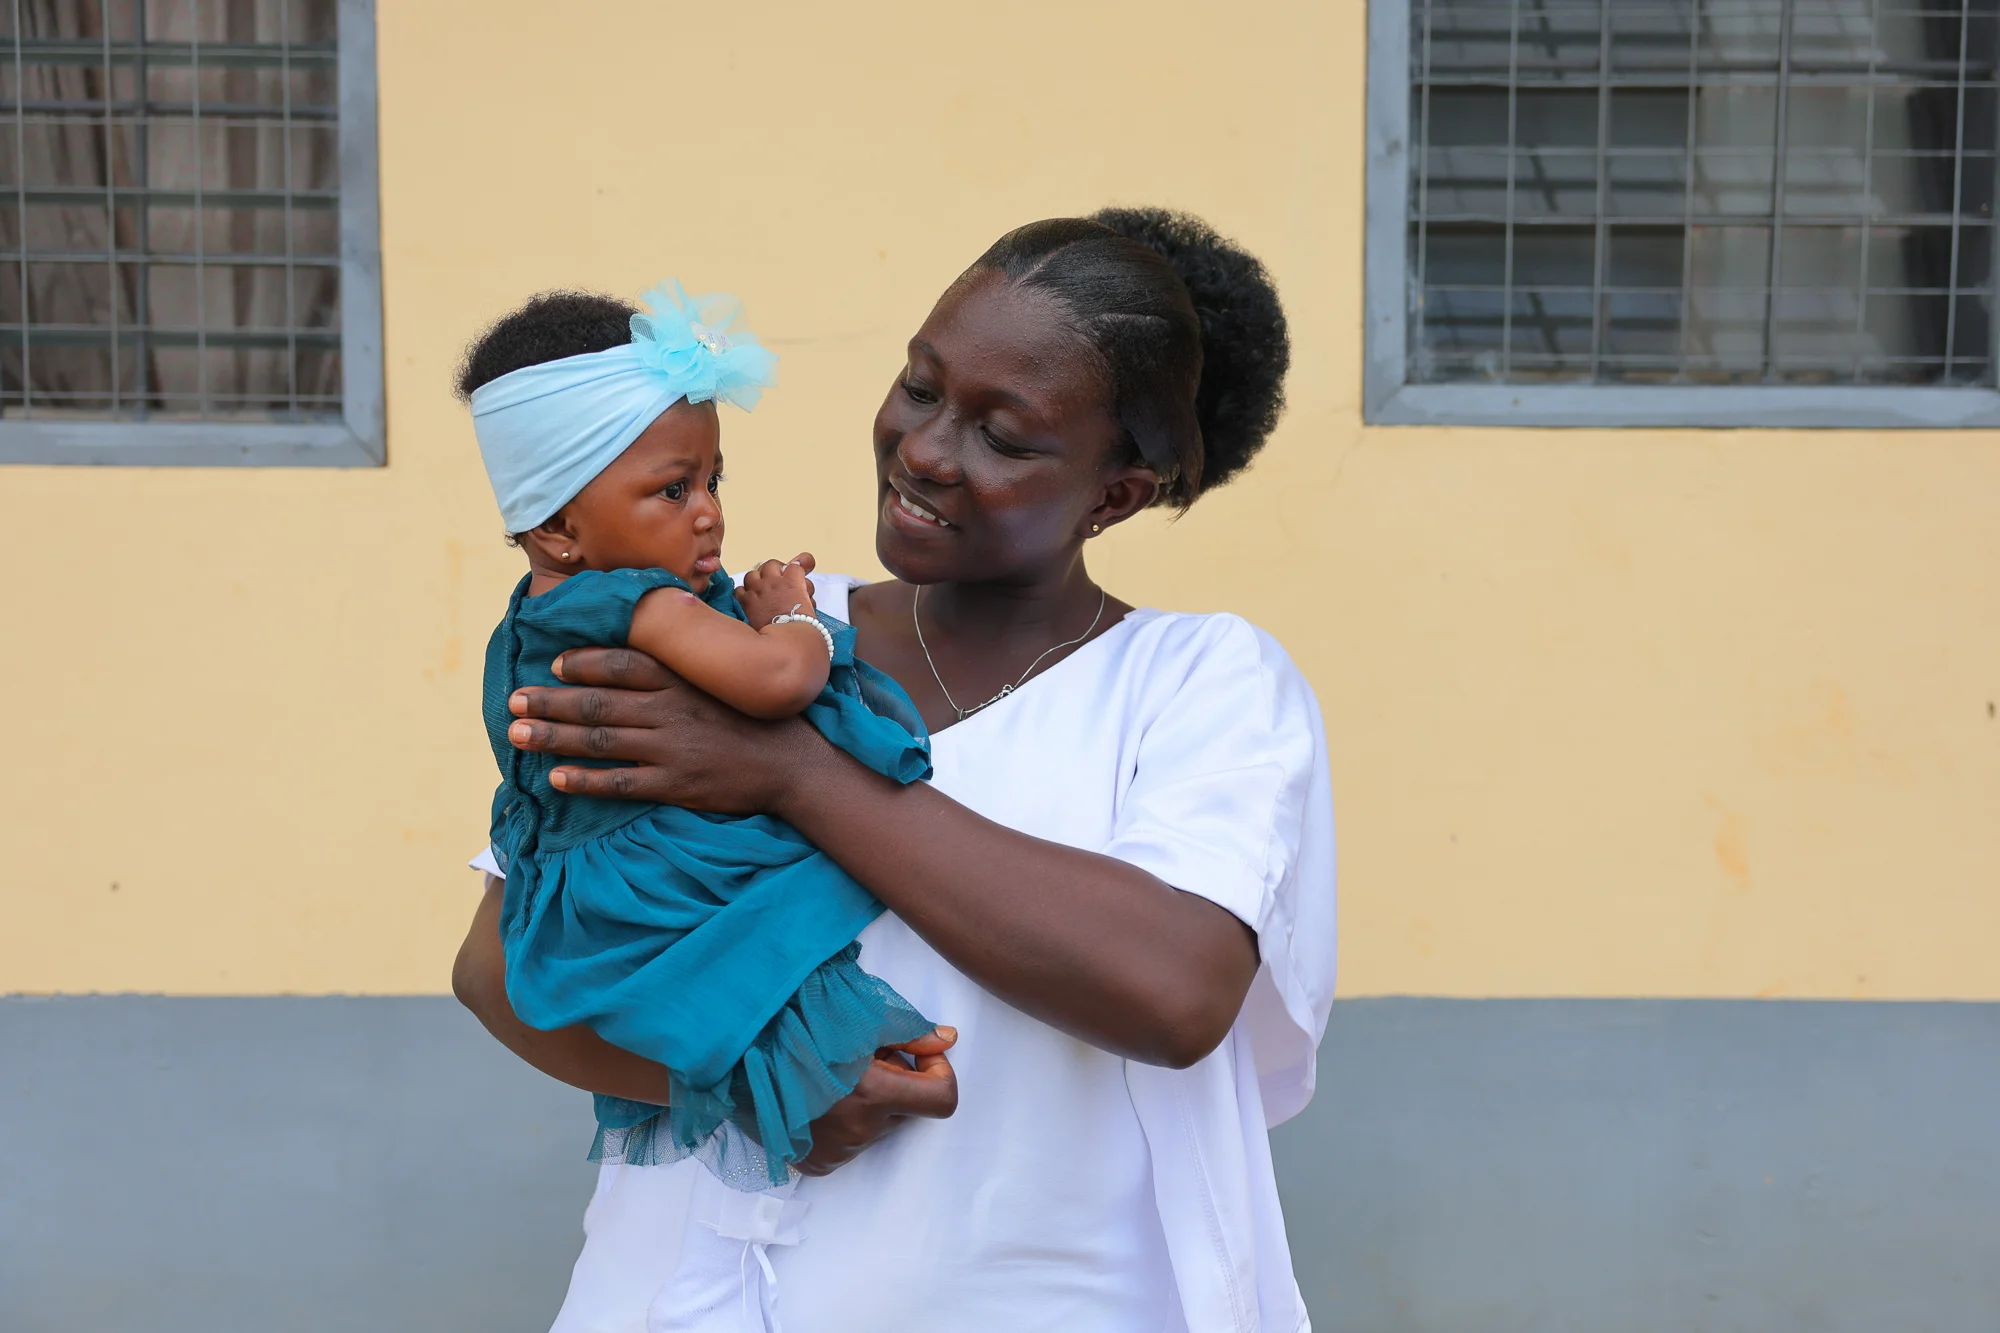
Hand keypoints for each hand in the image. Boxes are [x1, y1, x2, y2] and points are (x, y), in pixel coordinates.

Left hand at [506, 647, 825, 813]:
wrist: (793, 764)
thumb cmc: (756, 716)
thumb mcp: (724, 675)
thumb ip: (687, 658)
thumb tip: (655, 632)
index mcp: (680, 680)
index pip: (622, 663)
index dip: (583, 662)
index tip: (553, 662)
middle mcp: (669, 710)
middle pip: (597, 702)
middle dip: (550, 701)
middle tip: (513, 701)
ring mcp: (670, 748)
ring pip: (599, 740)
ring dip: (553, 737)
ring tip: (517, 735)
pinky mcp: (674, 784)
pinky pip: (620, 783)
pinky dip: (585, 780)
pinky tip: (555, 778)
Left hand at [738, 552, 817, 628]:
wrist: (784, 645)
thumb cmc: (800, 630)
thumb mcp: (808, 606)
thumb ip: (804, 589)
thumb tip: (801, 575)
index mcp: (792, 583)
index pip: (794, 566)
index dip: (794, 573)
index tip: (794, 578)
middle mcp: (773, 582)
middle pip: (771, 565)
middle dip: (775, 572)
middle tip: (777, 582)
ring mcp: (757, 590)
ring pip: (753, 574)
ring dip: (757, 581)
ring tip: (762, 591)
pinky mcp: (744, 602)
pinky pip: (739, 590)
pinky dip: (744, 594)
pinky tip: (750, 602)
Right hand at [796, 1027, 958, 1175]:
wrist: (735, 1052)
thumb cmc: (797, 1024)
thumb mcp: (858, 1018)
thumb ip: (910, 1033)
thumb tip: (948, 1040)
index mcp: (873, 1093)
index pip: (943, 1101)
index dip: (938, 1074)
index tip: (919, 1056)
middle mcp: (858, 1130)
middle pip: (906, 1111)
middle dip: (897, 1083)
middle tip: (864, 1056)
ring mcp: (836, 1152)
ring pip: (876, 1126)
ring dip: (868, 1102)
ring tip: (832, 1074)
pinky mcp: (817, 1162)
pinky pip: (849, 1143)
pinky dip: (844, 1120)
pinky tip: (817, 1097)